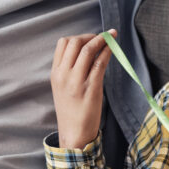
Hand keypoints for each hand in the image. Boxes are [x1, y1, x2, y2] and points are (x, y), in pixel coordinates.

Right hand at [51, 31, 113, 148]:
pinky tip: (113, 49)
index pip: (63, 44)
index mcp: (55, 73)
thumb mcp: (62, 87)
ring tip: (111, 37)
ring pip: (88, 50)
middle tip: (102, 37)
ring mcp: (77, 81)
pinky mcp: (91, 87)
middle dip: (91, 36)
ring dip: (102, 40)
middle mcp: (64, 75)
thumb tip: (87, 50)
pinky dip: (108, 52)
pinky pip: (100, 63)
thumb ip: (70, 69)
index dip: (78, 37)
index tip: (89, 38)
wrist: (74, 133)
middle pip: (75, 42)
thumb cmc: (71, 110)